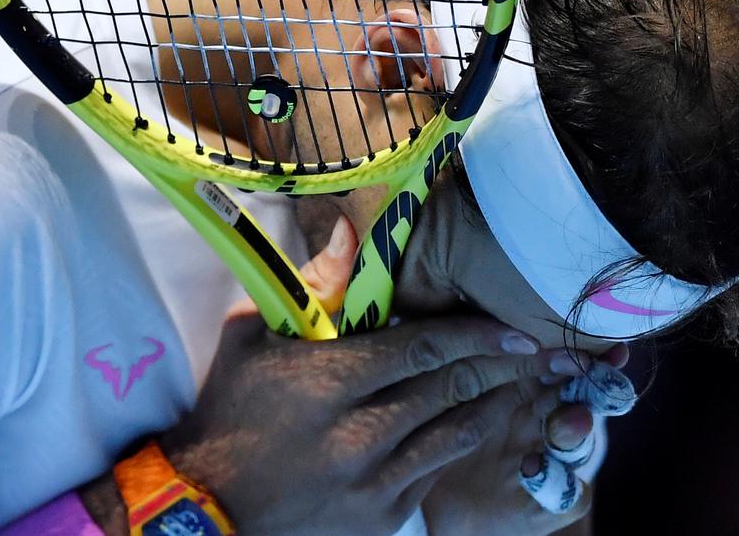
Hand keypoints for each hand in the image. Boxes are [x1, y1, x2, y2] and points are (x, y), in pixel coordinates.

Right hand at [81, 217, 599, 535]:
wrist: (207, 504)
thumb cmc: (230, 410)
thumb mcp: (254, 337)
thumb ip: (311, 285)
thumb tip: (348, 231)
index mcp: (328, 382)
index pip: (421, 348)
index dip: (473, 333)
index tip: (509, 326)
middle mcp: (358, 434)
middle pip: (448, 389)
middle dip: (496, 365)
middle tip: (531, 350)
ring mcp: (372, 482)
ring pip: (454, 435)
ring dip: (488, 405)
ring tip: (512, 384)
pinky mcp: (379, 518)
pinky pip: (434, 475)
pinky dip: (453, 446)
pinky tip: (467, 425)